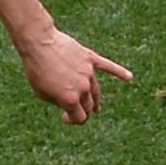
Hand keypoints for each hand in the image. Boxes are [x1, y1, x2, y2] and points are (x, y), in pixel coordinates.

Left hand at [17, 27, 132, 124]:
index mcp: (70, 99)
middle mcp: (83, 88)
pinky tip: (129, 77)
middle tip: (76, 111)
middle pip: (88, 105)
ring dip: (95, 100)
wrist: (39, 44)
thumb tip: (68, 103)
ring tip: (96, 108)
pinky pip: (108, 67)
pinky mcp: (90, 59)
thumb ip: (58, 101)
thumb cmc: (36, 69)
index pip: (80, 118)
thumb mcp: (41, 92)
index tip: (65, 117)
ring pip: (95, 90)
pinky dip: (119, 72)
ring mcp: (88, 73)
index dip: (73, 120)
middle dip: (83, 110)